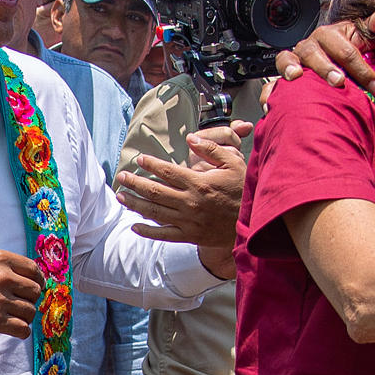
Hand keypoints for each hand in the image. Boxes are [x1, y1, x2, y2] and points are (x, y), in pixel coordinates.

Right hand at [0, 250, 42, 336]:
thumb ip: (7, 268)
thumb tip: (31, 281)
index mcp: (2, 260)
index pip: (34, 270)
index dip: (37, 281)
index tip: (33, 287)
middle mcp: (4, 277)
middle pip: (35, 291)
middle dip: (30, 299)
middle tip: (18, 303)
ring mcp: (0, 300)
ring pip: (30, 311)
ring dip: (25, 316)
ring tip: (13, 316)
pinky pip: (23, 329)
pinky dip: (22, 331)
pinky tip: (15, 329)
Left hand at [117, 121, 252, 248]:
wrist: (253, 223)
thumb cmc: (243, 190)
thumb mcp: (234, 164)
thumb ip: (212, 149)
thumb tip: (191, 138)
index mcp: (198, 183)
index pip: (167, 171)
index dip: (150, 164)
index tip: (139, 159)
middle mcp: (190, 202)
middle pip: (155, 191)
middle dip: (135, 183)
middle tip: (122, 177)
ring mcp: (188, 221)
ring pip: (154, 212)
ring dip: (135, 204)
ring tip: (122, 197)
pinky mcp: (190, 236)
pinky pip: (164, 235)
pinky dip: (148, 231)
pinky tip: (135, 226)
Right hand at [273, 5, 374, 89]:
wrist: (331, 65)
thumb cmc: (347, 51)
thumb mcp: (364, 37)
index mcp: (329, 36)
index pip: (344, 48)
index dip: (360, 66)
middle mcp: (309, 47)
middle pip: (312, 53)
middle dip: (325, 66)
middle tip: (338, 81)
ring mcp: (294, 62)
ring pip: (286, 61)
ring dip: (291, 69)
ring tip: (296, 78)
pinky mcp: (284, 79)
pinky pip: (271, 83)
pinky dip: (271, 91)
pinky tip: (273, 101)